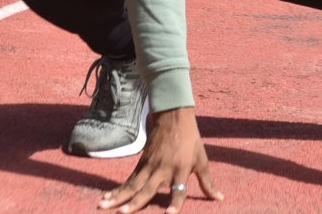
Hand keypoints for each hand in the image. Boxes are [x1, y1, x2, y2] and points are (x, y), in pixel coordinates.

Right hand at [98, 107, 222, 212]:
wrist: (173, 117)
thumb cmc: (191, 140)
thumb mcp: (202, 160)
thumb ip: (208, 182)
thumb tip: (219, 198)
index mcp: (181, 169)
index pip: (178, 190)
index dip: (175, 203)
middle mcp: (163, 170)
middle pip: (147, 190)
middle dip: (134, 203)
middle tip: (122, 213)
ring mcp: (149, 166)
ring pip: (132, 185)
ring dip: (117, 197)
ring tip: (102, 206)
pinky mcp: (141, 164)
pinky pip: (128, 180)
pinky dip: (117, 190)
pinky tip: (106, 198)